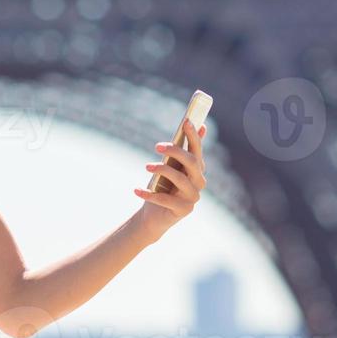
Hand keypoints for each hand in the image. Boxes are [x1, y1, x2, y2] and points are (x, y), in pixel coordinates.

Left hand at [133, 118, 207, 239]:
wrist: (154, 216)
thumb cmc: (163, 187)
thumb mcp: (170, 166)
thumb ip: (182, 149)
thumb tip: (199, 125)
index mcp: (197, 169)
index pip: (198, 150)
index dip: (194, 135)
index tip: (186, 121)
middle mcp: (199, 182)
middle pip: (191, 162)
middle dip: (175, 151)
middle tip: (157, 145)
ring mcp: (193, 197)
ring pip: (180, 179)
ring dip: (162, 170)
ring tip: (146, 166)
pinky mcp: (184, 210)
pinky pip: (166, 200)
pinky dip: (149, 194)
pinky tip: (136, 190)